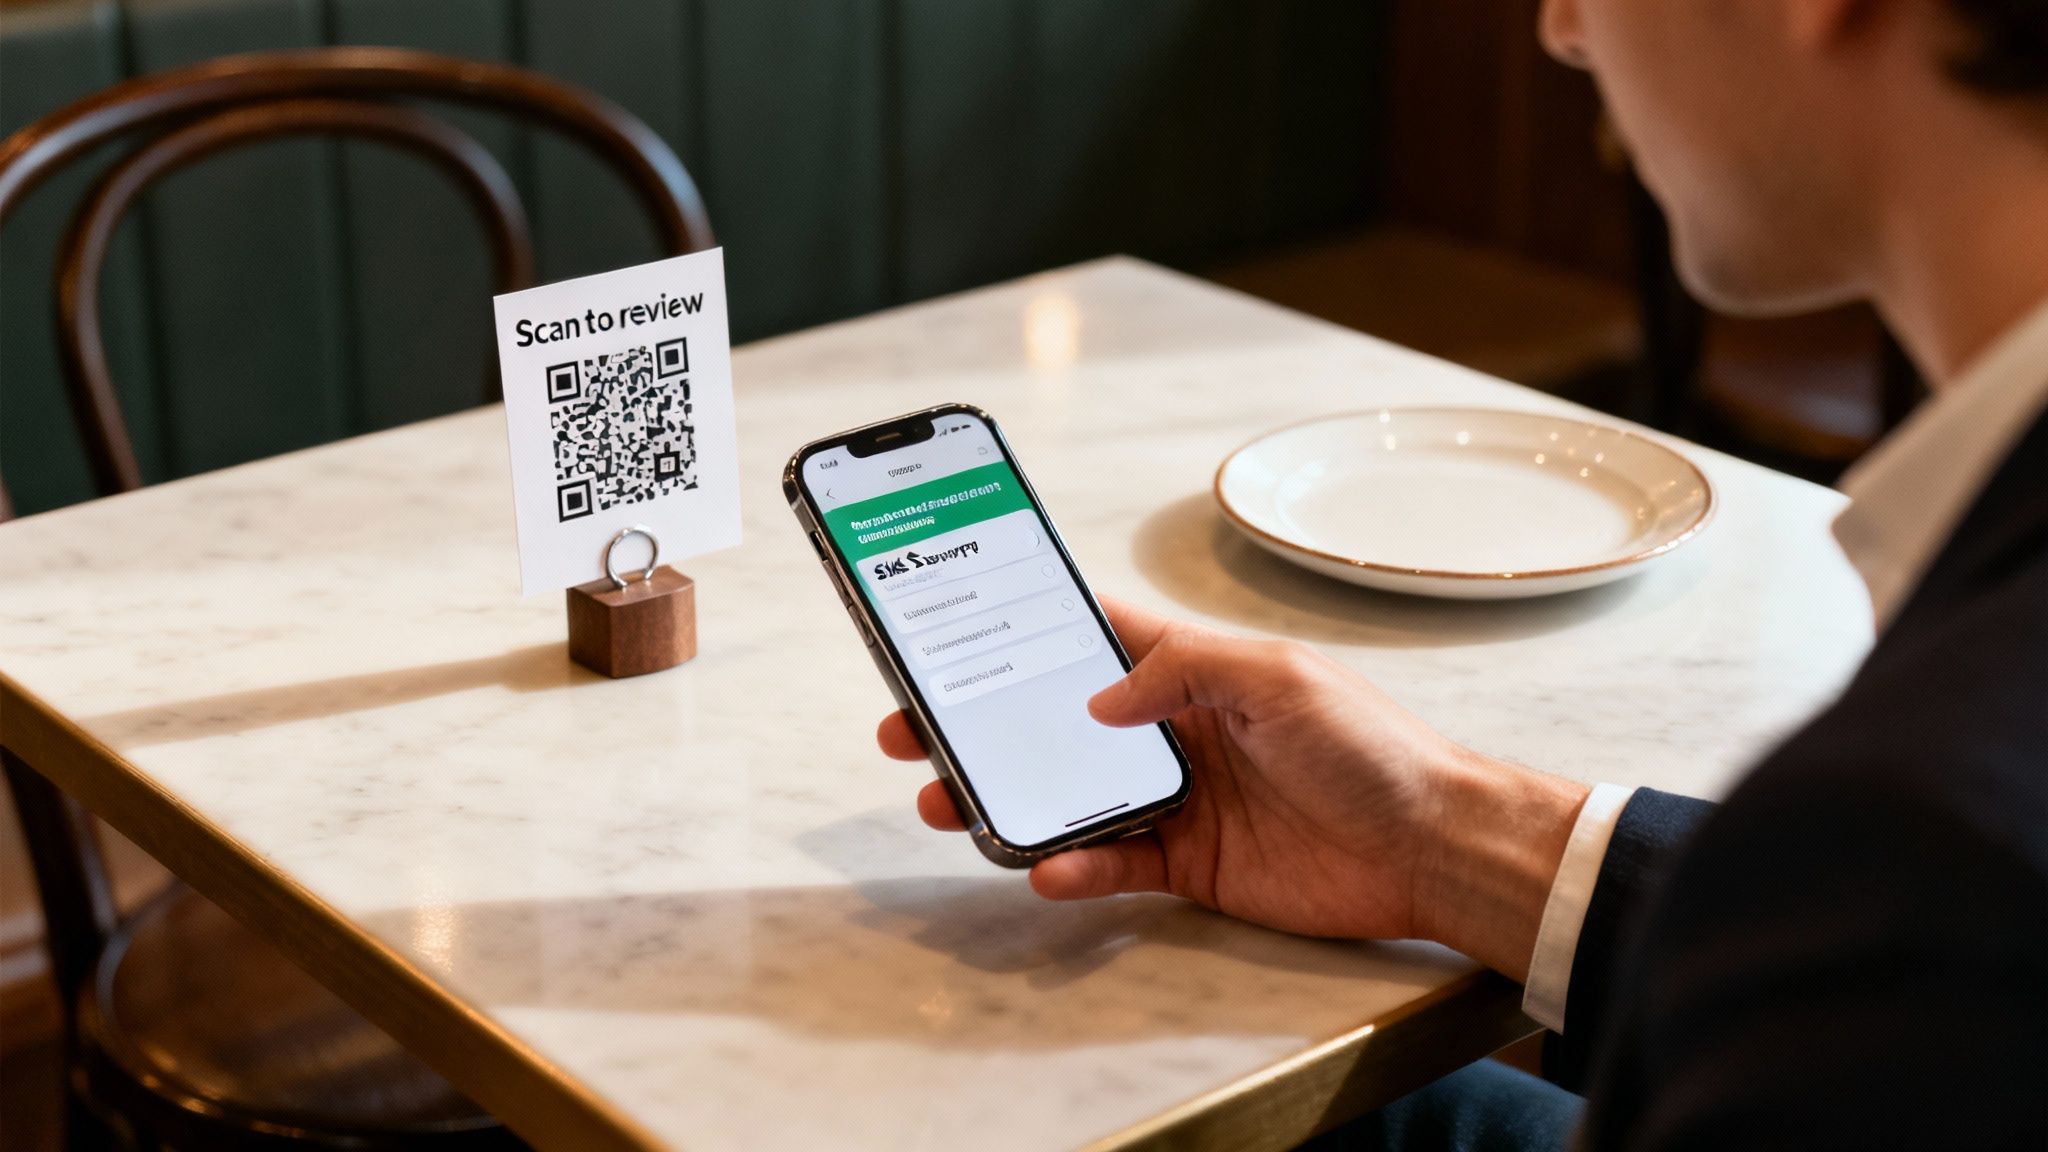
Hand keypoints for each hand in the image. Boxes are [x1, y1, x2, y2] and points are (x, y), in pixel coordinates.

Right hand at [876, 597, 1589, 980]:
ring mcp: (1179, 798)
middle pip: (1059, 725)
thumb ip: (1182, 671)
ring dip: (1008, 802)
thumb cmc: (1372, 747)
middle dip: (986, 728)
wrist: (1431, 846)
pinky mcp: (1189, 864)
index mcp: (1197, 669)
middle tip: (916, 733)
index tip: (959, 631)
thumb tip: (1096, 699)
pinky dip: (1072, 867)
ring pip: (1069, 798)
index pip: (1097, 638)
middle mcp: (1177, 729)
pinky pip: (1111, 864)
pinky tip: (1045, 868)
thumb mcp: (1278, 677)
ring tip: (951, 805)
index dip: (1030, 633)